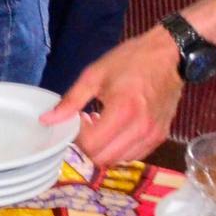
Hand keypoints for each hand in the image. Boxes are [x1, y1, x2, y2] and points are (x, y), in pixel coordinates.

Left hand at [43, 27, 183, 166]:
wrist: (170, 55)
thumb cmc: (130, 60)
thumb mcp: (94, 75)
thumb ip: (70, 101)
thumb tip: (46, 120)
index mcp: (122, 111)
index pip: (90, 145)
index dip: (76, 137)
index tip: (76, 120)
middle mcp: (140, 129)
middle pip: (103, 158)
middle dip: (88, 146)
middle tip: (86, 124)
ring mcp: (153, 135)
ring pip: (118, 160)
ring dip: (104, 149)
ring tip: (102, 126)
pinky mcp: (161, 137)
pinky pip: (135, 155)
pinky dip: (120, 149)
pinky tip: (117, 130)